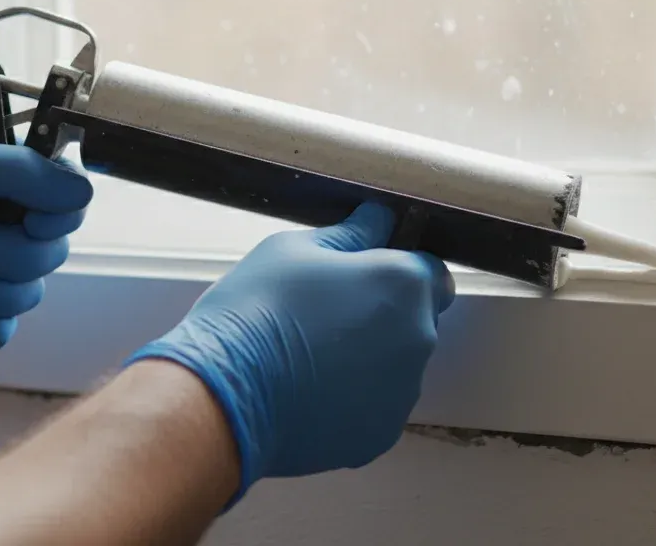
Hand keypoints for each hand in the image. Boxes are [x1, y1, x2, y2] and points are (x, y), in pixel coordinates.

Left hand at [0, 132, 93, 366]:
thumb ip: (20, 169)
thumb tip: (81, 191)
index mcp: (1, 179)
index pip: (67, 195)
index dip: (57, 213)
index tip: (27, 218)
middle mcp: (3, 223)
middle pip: (54, 249)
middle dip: (4, 254)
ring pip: (32, 292)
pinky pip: (7, 328)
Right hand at [127, 202, 454, 501]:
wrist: (224, 397)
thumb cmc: (255, 311)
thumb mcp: (294, 250)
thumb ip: (351, 234)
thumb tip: (377, 220)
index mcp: (403, 285)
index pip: (432, 272)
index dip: (399, 271)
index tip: (364, 277)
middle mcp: (418, 339)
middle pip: (416, 321)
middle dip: (385, 315)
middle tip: (328, 314)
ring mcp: (402, 394)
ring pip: (397, 367)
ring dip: (371, 359)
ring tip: (312, 358)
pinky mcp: (379, 435)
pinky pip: (376, 407)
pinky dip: (354, 399)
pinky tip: (309, 391)